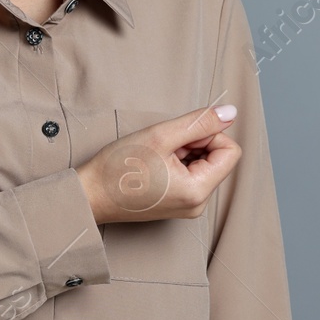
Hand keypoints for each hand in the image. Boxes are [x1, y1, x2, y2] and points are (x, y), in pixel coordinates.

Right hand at [80, 105, 241, 223]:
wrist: (89, 195)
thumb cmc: (118, 168)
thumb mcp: (161, 135)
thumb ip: (199, 122)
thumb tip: (230, 113)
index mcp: (198, 192)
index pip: (230, 151)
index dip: (209, 134)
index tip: (181, 137)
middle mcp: (198, 204)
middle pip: (217, 158)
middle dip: (194, 144)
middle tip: (163, 148)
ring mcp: (188, 206)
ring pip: (203, 164)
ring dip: (183, 152)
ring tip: (155, 158)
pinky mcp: (177, 204)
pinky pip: (190, 175)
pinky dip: (176, 163)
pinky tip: (153, 166)